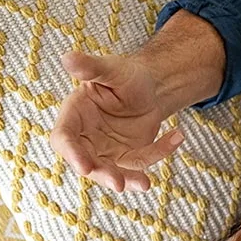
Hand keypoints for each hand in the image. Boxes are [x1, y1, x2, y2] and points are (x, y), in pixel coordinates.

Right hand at [48, 50, 184, 193]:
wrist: (149, 87)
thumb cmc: (124, 75)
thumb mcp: (110, 69)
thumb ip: (90, 67)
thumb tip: (68, 57)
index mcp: (73, 116)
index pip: (64, 139)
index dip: (72, 154)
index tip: (84, 166)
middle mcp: (86, 139)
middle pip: (88, 163)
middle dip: (102, 174)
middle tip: (118, 183)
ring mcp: (106, 151)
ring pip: (113, 171)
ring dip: (128, 178)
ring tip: (145, 183)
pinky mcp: (128, 157)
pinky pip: (142, 161)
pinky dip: (159, 152)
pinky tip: (177, 136)